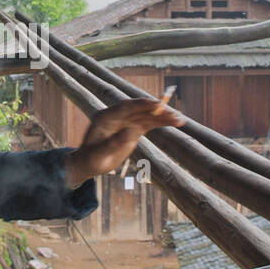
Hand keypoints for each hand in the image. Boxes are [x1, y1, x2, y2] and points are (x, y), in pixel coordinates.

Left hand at [64, 97, 184, 187]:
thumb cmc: (91, 160)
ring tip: (180, 120)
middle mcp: (117, 116)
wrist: (89, 163)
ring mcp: (126, 121)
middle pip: (139, 109)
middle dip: (156, 110)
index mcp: (105, 117)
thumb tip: (131, 132)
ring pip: (147, 116)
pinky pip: (149, 123)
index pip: (125, 107)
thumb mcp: (99, 155)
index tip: (156, 105)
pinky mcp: (133, 128)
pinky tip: (175, 122)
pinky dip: (161, 122)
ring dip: (163, 116)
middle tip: (173, 113)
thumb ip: (113, 143)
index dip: (141, 105)